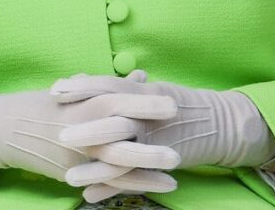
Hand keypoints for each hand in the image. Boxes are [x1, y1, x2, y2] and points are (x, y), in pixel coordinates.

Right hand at [0, 73, 179, 196]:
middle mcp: (77, 129)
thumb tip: (141, 76)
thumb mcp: (72, 90)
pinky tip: (163, 184)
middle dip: (149, 133)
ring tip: (177, 167)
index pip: (113, 100)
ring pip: (115, 160)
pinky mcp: (72, 173)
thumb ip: (108, 85)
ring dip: (148, 164)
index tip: (171, 103)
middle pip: (117, 131)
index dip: (142, 102)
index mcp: (77, 104)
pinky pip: (109, 181)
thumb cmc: (41, 105)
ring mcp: (74, 154)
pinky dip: (137, 184)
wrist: (4, 130)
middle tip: (179, 136)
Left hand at [53, 71, 274, 200]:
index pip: (108, 85)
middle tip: (59, 136)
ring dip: (95, 169)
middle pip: (114, 121)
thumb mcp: (147, 87)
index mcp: (141, 91)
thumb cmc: (176, 101)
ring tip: (69, 178)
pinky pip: (135, 178)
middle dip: (86, 129)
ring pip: (122, 156)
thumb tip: (81, 79)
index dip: (82, 87)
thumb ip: (115, 86)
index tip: (55, 90)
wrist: (218, 124)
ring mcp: (155, 140)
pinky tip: (90, 195)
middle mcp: (146, 115)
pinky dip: (113, 188)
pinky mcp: (162, 163)